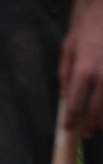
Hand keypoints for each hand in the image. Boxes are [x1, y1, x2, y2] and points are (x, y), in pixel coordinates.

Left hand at [61, 0, 102, 139]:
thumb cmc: (88, 29)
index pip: (75, 104)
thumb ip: (65, 74)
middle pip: (96, 110)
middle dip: (89, 126)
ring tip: (98, 126)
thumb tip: (66, 97)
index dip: (71, 121)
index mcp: (83, 70)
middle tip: (85, 134)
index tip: (68, 129)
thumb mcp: (68, 48)